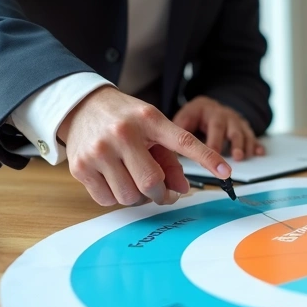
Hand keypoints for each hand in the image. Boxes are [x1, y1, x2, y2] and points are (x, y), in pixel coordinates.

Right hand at [58, 86, 230, 206]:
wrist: (81, 106)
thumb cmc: (124, 118)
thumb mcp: (151, 127)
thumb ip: (170, 158)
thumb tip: (181, 190)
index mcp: (148, 120)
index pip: (184, 140)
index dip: (207, 157)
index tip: (226, 172)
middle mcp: (122, 134)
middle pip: (151, 183)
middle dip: (160, 193)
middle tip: (161, 191)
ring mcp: (99, 151)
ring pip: (129, 196)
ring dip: (137, 196)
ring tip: (134, 180)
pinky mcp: (80, 167)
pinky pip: (107, 200)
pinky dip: (115, 197)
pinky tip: (114, 179)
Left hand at [173, 96, 263, 160]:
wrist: (209, 106)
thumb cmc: (195, 117)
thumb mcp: (184, 117)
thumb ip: (180, 130)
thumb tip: (173, 148)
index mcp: (208, 111)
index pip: (212, 126)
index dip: (214, 141)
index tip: (213, 153)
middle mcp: (224, 115)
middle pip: (231, 129)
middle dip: (234, 143)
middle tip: (235, 157)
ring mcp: (236, 121)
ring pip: (243, 133)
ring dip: (245, 145)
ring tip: (244, 157)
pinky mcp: (244, 129)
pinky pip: (253, 136)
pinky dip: (257, 145)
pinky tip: (260, 153)